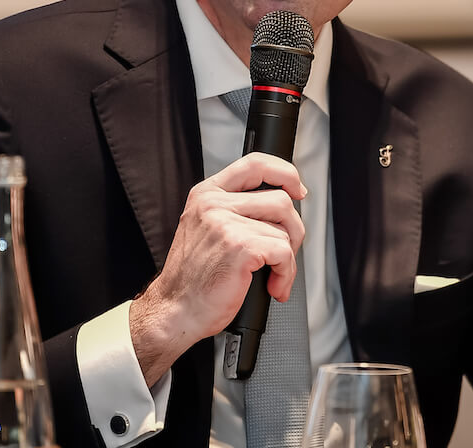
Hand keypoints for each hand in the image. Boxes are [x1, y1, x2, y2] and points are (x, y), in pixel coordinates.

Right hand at [129, 152, 306, 384]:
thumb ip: (235, 210)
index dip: (284, 173)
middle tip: (283, 254)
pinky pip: (284, 252)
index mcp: (207, 194)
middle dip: (294, 230)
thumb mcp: (206, 228)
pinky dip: (286, 273)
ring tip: (274, 274)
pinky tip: (273, 285)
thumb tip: (281, 205)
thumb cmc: (194, 277)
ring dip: (288, 259)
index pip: (254, 163)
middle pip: (281, 200)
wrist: (175, 309)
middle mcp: (214, 204)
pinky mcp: (240, 246)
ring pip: (285, 229)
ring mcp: (226, 224)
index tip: (297, 189)